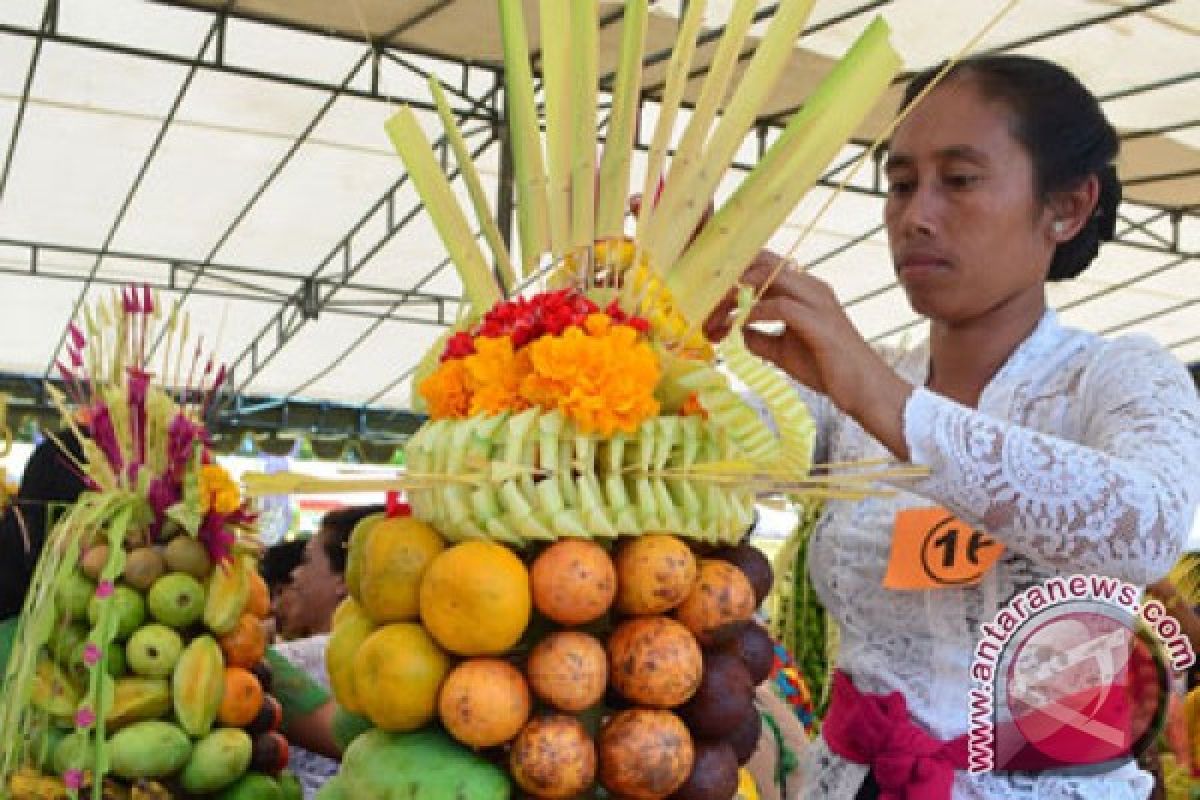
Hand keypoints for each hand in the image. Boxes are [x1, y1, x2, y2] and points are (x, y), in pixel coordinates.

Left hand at [705, 250, 915, 457]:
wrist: (863, 390)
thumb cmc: (827, 368)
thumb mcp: (781, 350)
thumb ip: (756, 336)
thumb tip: (729, 331)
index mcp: (804, 289)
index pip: (763, 264)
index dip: (732, 274)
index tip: (706, 299)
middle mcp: (811, 287)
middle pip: (761, 264)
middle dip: (727, 284)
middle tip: (705, 312)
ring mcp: (817, 301)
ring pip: (768, 278)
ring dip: (735, 298)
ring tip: (715, 321)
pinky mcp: (820, 322)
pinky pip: (780, 307)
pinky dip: (753, 315)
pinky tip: (736, 329)